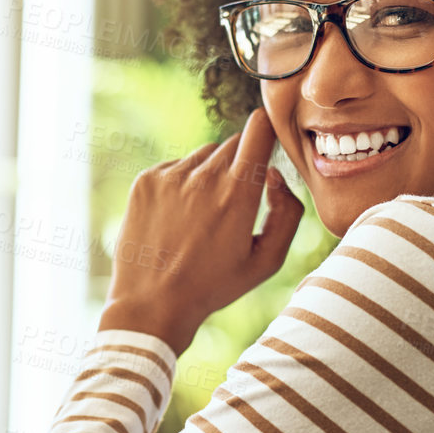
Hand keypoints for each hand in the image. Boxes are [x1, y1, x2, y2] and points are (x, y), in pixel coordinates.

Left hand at [98, 108, 304, 356]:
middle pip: (233, 144)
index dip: (267, 130)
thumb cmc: (213, 286)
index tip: (267, 143)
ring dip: (210, 175)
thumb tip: (274, 175)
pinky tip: (177, 219)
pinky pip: (175, 167)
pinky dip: (181, 183)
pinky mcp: (145, 181)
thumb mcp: (267, 261)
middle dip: (241, 165)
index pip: (258, 128)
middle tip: (233, 204)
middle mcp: (203, 177)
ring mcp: (170, 176)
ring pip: (204, 155)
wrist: (152, 304)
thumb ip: (288, 212)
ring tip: (202, 218)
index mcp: (238, 193)